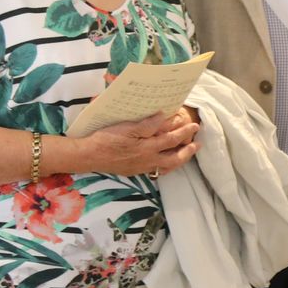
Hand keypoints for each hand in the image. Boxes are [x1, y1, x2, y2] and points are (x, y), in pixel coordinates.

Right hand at [79, 108, 198, 176]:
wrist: (90, 156)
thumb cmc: (106, 139)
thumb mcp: (127, 128)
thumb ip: (147, 125)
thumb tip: (164, 116)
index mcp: (147, 148)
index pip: (171, 138)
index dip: (184, 131)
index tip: (193, 124)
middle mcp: (148, 160)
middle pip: (175, 157)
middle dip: (188, 150)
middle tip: (198, 143)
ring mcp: (142, 167)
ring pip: (167, 166)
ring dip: (180, 159)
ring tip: (187, 153)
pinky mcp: (135, 171)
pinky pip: (157, 171)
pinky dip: (166, 167)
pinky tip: (167, 163)